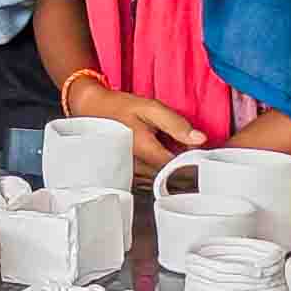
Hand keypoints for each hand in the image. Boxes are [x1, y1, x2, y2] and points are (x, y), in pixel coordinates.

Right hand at [85, 86, 204, 173]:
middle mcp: (137, 169)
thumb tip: (200, 139)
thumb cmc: (118, 107)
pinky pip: (151, 183)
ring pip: (163, 183)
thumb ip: (175, 123)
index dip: (194, 163)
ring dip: (172, 171)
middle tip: (183, 147)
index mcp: (145, 151)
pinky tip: (155, 157)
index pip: (182, 171)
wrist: (89, 110)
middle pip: (174, 179)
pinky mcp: (127, 180)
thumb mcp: (149, 108)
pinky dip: (159, 173)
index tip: (197, 151)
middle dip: (185, 166)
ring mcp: (130, 177)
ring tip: (166, 149)